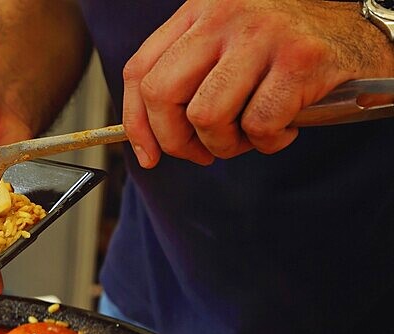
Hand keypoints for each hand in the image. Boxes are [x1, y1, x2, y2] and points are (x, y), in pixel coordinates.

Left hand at [123, 0, 393, 167]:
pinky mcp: (300, 59)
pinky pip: (258, 124)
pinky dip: (268, 141)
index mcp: (199, 10)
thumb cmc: (286, 50)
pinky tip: (285, 127)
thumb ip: (187, 76)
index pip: (140, 71)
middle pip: (162, 94)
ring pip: (205, 115)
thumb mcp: (226, 45)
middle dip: (175, 140)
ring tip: (248, 136)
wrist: (361, 32)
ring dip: (225, 144)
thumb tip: (149, 140)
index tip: (149, 154)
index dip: (136, 123)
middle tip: (201, 152)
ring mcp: (263, 35)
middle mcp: (225, 15)